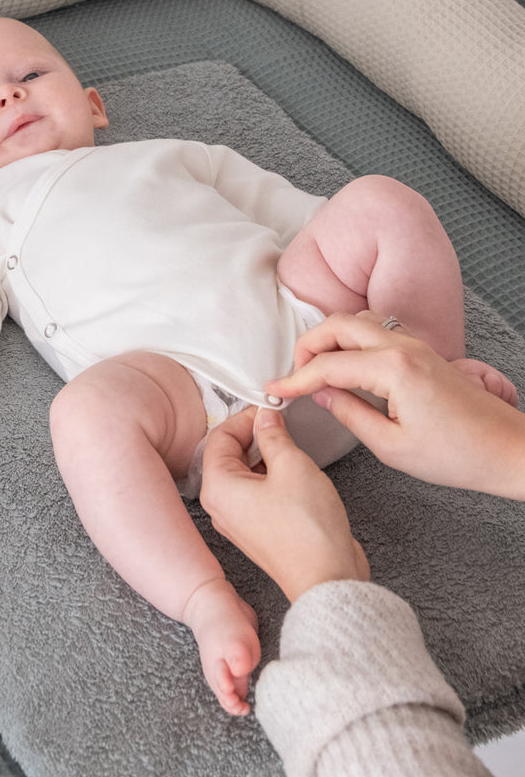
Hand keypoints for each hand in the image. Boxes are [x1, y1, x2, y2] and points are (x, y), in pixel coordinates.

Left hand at [201, 408, 368, 603]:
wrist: (326, 578)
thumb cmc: (307, 529)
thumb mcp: (292, 466)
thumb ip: (274, 435)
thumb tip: (267, 418)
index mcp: (218, 487)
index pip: (220, 436)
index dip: (246, 416)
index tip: (270, 408)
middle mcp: (221, 504)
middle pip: (228, 454)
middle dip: (253, 434)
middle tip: (280, 420)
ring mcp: (238, 519)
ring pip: (243, 472)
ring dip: (263, 454)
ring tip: (289, 442)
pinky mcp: (257, 528)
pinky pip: (256, 491)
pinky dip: (270, 475)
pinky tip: (292, 468)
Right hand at [266, 312, 524, 498]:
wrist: (507, 450)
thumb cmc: (458, 454)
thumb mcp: (391, 446)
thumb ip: (349, 414)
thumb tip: (321, 395)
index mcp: (393, 369)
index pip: (328, 365)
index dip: (295, 379)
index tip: (274, 390)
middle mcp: (404, 347)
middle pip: (338, 325)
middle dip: (307, 346)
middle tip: (293, 375)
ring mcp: (416, 345)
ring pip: (357, 321)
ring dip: (330, 338)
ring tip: (316, 369)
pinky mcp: (423, 352)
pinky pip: (378, 329)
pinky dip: (352, 339)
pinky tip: (347, 364)